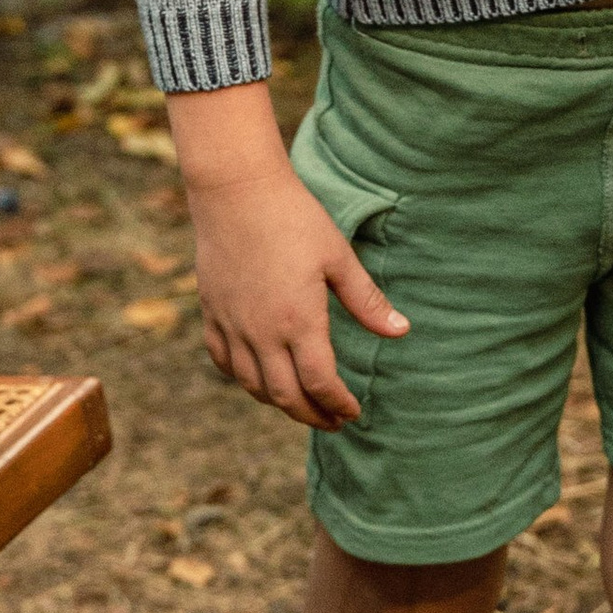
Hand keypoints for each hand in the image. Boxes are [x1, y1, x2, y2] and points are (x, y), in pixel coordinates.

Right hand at [167, 82, 408, 427]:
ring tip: (301, 403)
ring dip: (279, 402)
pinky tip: (258, 377)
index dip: (339, 405)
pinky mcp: (211, 312)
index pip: (321, 384)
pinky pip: (223, 361)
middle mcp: (262, 332)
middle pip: (286, 396)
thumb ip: (367, 301)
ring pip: (252, 385)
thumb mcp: (338, 257)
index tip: (354, 412)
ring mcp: (232, 324)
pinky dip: (243, 378)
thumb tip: (401, 331)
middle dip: (313, 416)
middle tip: (333, 422)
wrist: (236, 190)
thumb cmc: (294, 218)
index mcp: (299, 321)